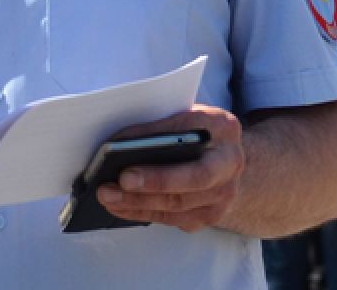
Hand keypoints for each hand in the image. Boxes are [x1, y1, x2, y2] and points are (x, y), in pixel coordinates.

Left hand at [94, 104, 244, 231]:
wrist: (225, 153)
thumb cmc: (197, 129)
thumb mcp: (185, 116)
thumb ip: (160, 127)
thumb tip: (117, 144)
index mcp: (224, 129)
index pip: (191, 146)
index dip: (158, 160)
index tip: (122, 162)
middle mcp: (230, 164)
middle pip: (188, 185)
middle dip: (147, 187)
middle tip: (110, 187)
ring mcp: (223, 195)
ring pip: (178, 206)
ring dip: (137, 204)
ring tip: (106, 196)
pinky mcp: (209, 215)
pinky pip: (173, 219)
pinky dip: (142, 213)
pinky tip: (119, 206)